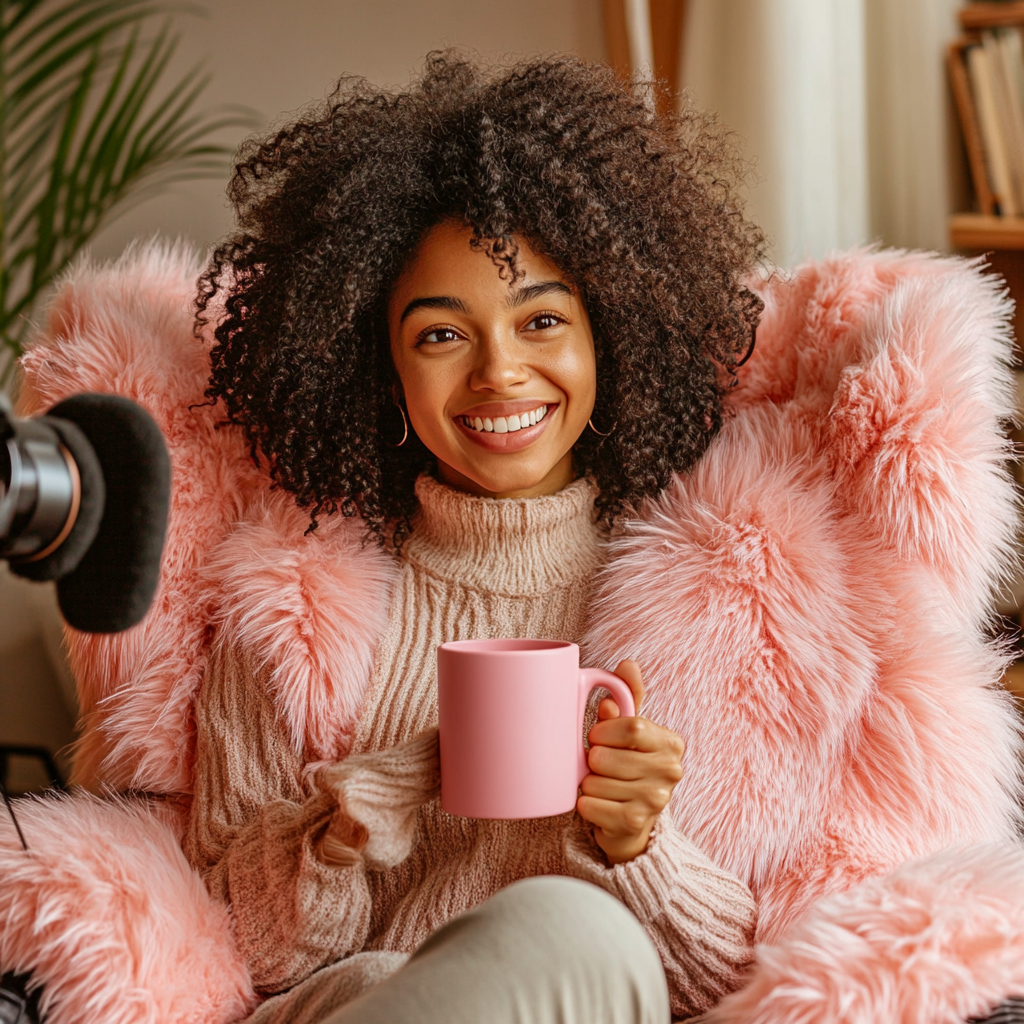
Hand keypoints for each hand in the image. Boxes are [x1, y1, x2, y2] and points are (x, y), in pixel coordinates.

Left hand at [576, 660, 684, 864]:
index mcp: (670, 742)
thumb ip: (628, 698)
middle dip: (592, 759)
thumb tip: (628, 664)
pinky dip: (584, 804)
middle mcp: (671, 771)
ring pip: (596, 781)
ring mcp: (656, 800)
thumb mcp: (629, 731)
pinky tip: (595, 803)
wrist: (630, 822)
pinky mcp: (636, 824)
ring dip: (587, 783)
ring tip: (599, 784)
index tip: (596, 736)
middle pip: (609, 756)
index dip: (604, 730)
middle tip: (597, 764)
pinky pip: (591, 806)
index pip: (631, 725)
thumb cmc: (626, 766)